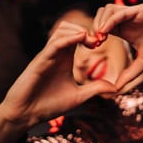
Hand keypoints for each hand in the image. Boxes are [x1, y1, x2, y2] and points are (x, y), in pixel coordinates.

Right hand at [0, 21, 115, 142]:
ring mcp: (47, 56)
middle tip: (98, 41)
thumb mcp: (78, 96)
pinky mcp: (40, 61)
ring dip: (78, 31)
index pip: (77, 36)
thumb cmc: (48, 104)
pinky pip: (53, 44)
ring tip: (92, 41)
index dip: (91, 36)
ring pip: (61, 31)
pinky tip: (80, 39)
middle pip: (69, 28)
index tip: (102, 43)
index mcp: (64, 58)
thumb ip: (95, 89)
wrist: (26, 115)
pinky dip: (68, 39)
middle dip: (86, 29)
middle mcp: (56, 54)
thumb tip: (116, 88)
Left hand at [94, 2, 142, 88]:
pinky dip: (110, 20)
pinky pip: (121, 12)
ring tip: (100, 37)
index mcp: (126, 31)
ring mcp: (134, 13)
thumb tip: (116, 89)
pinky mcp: (142, 9)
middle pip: (100, 15)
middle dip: (93, 27)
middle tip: (94, 42)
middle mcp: (128, 20)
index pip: (102, 28)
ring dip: (99, 22)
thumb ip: (131, 73)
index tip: (92, 49)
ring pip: (107, 9)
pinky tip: (106, 32)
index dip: (94, 36)